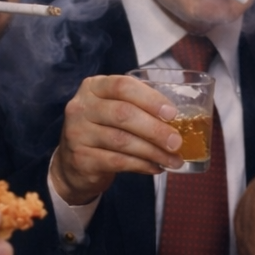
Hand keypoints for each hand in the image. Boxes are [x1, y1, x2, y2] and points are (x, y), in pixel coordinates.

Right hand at [51, 74, 182, 204]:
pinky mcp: (81, 158)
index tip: (172, 114)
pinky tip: (156, 167)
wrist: (73, 164)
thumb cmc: (104, 130)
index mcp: (94, 87)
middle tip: (177, 142)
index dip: (150, 99)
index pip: (123, 86)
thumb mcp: (115, 110)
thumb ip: (140, 108)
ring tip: (174, 160)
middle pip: (123, 114)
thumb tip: (181, 121)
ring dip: (154, 152)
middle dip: (156, 129)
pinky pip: (118, 161)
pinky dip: (142, 165)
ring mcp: (77, 133)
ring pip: (122, 141)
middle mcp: (81, 107)